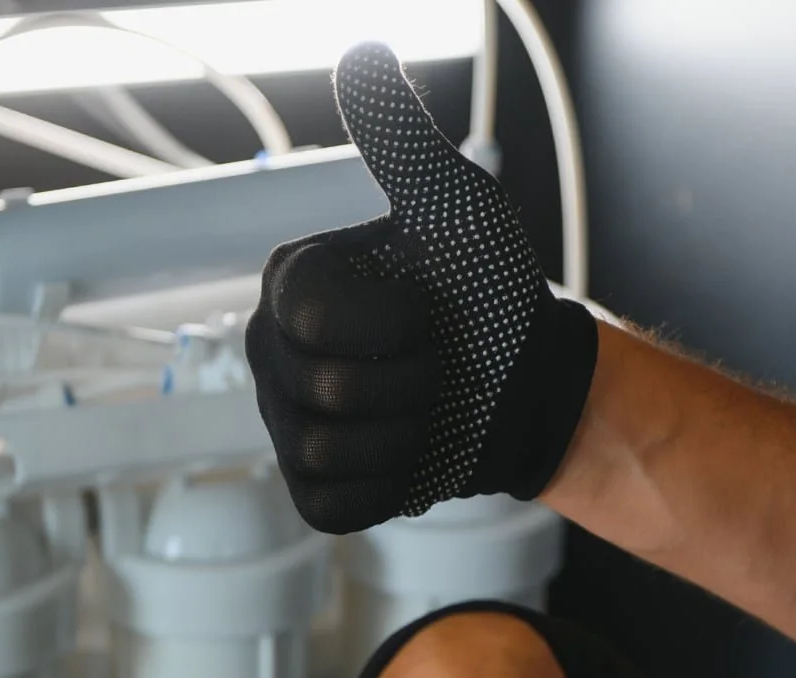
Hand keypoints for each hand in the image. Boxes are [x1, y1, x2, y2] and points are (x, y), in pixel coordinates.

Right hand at [246, 42, 601, 534]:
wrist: (524, 383)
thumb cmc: (488, 293)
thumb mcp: (455, 209)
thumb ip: (403, 142)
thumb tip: (364, 57)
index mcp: (291, 282)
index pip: (313, 318)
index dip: (388, 324)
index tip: (425, 311)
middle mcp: (271, 350)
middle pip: (325, 391)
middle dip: (408, 383)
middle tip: (435, 363)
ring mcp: (287, 423)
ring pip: (329, 451)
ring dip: (405, 435)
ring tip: (427, 407)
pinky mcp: (314, 487)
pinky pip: (334, 503)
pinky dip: (388, 485)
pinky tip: (409, 453)